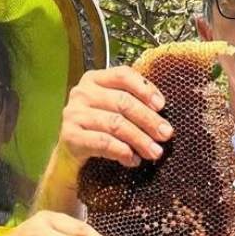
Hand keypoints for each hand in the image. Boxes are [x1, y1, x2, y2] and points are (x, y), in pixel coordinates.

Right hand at [57, 66, 172, 172]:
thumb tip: (163, 122)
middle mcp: (82, 93)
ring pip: (115, 123)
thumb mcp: (114, 110)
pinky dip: (122, 151)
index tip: (161, 106)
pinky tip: (133, 160)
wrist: (69, 154)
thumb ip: (133, 105)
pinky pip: (103, 142)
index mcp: (94, 79)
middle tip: (165, 135)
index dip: (145, 89)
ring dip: (140, 139)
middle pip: (122, 101)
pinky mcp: (70, 136)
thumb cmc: (98, 128)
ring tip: (154, 152)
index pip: (122, 75)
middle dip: (148, 119)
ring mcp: (74, 114)